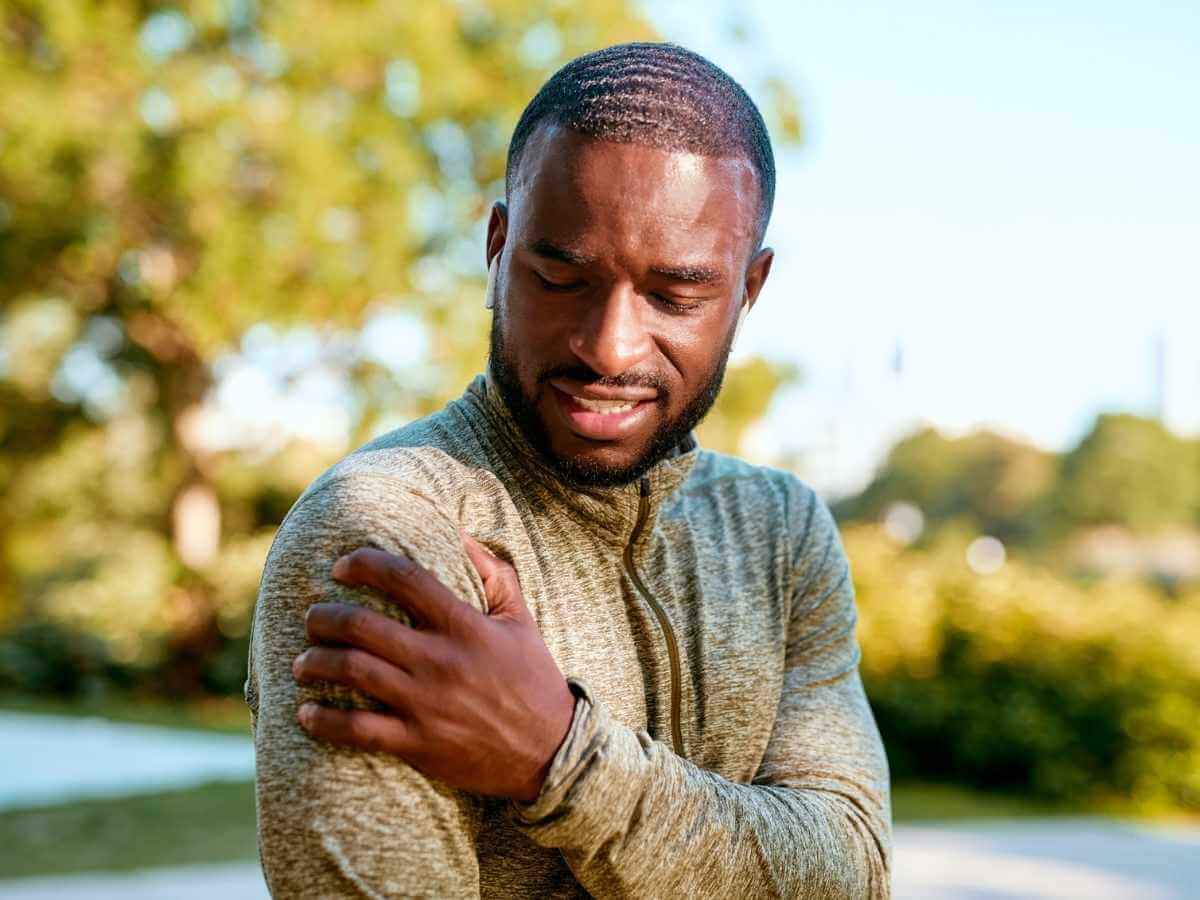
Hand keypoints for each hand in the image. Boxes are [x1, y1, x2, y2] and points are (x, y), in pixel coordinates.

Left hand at [291, 532, 575, 802]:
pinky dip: (323, 721)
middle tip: (313, 617)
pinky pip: (357, 730)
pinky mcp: (417, 743)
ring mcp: (426, 704)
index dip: (366, 564)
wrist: (550, 752)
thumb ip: (494, 573)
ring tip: (302, 661)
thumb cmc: (533, 679)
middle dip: (325, 617)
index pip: (406, 579)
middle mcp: (441, 661)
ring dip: (315, 662)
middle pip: (363, 626)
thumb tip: (460, 532)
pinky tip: (305, 713)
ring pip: (352, 672)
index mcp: (465, 626)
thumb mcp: (521, 620)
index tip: (342, 566)